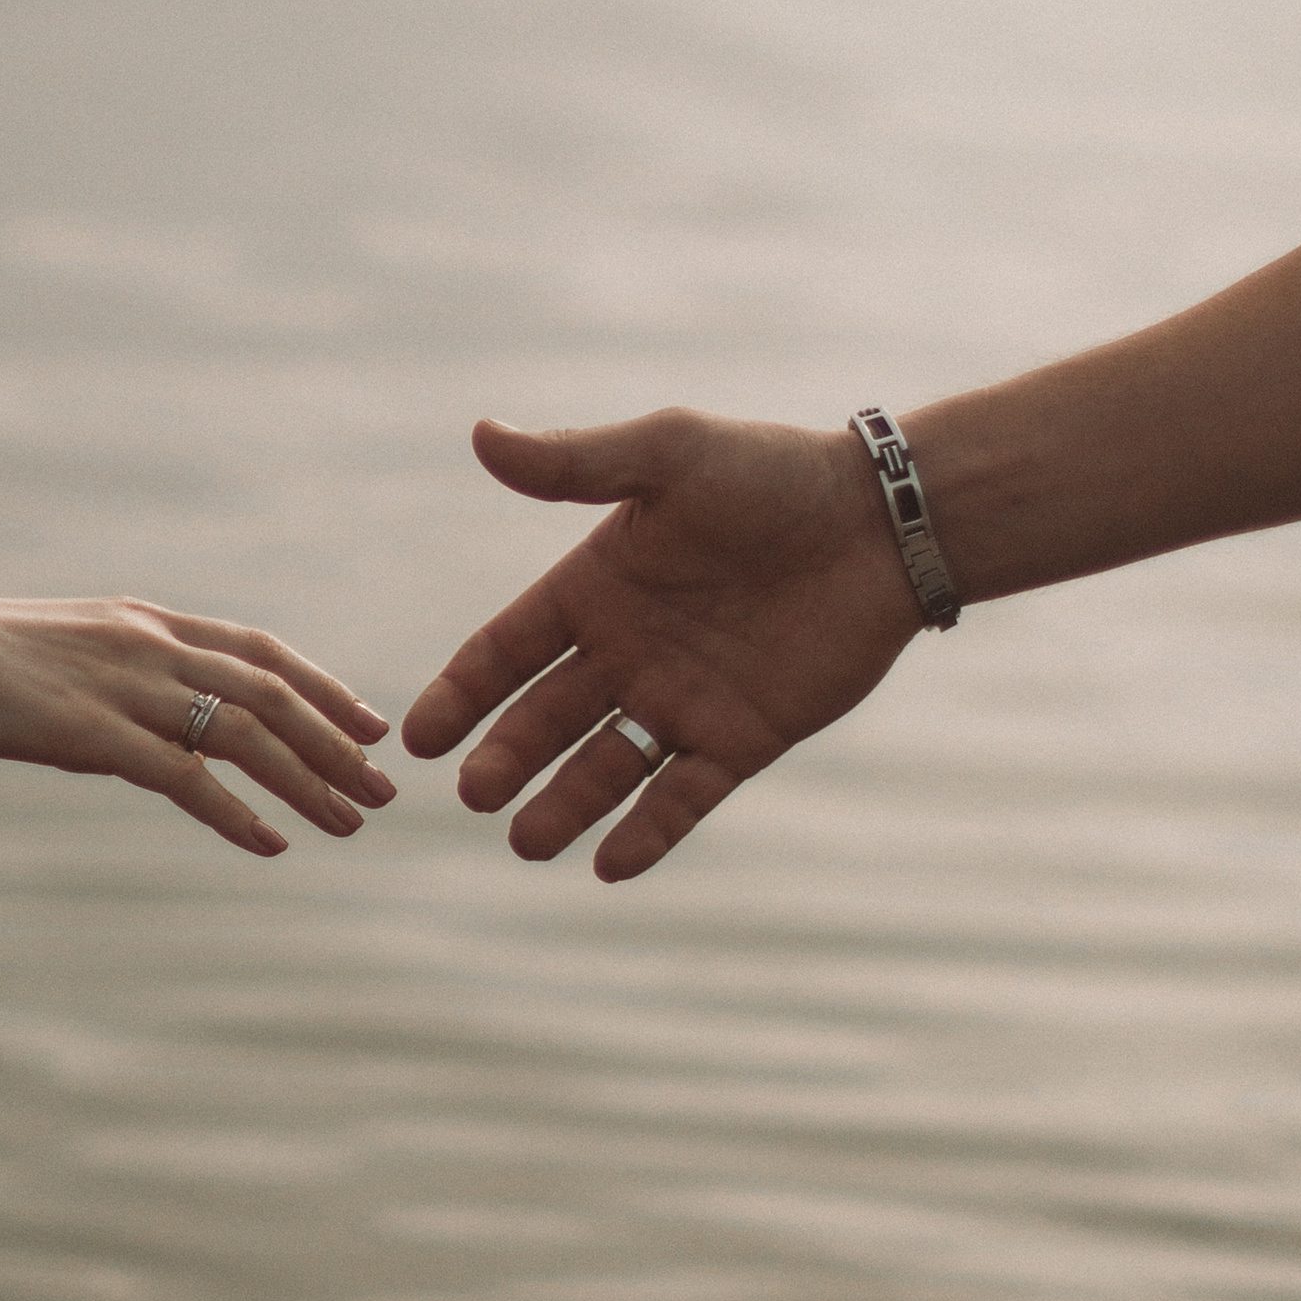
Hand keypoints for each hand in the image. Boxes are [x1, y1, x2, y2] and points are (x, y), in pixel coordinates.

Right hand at [0, 591, 395, 859]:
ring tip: (350, 824)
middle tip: (384, 788)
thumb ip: (117, 693)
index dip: (322, 686)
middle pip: (270, 693)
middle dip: (335, 742)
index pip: (259, 649)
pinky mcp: (88, 732)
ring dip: (306, 782)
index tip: (371, 722)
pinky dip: (236, 813)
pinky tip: (271, 844)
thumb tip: (152, 748)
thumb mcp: (60, 662)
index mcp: (143, 622)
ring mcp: (121, 686)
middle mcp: (147, 645)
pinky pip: (182, 777)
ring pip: (243, 735)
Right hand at [401, 411, 920, 881]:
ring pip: (604, 767)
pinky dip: (648, 832)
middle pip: (545, 719)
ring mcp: (682, 699)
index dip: (462, 692)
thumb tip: (482, 436)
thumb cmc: (771, 474)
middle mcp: (628, 651)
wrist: (880, 522)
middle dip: (505, 759)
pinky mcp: (741, 738)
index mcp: (596, 587)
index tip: (419, 737)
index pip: (508, 650)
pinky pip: (683, 796)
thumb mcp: (669, 457)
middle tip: (473, 796)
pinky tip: (611, 864)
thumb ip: (576, 463)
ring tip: (524, 842)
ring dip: (562, 806)